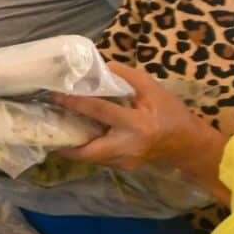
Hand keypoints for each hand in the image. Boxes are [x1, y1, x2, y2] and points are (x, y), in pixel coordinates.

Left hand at [49, 62, 218, 172]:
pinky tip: (75, 137)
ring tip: (55, 129)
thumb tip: (99, 66)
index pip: (100, 112)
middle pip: (88, 151)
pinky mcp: (123, 167)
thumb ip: (125, 76)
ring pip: (91, 158)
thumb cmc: (171, 112)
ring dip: (72, 146)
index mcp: (137, 125)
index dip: (76, 102)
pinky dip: (85, 149)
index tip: (55, 95)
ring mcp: (125, 162)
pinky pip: (98, 159)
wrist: (187, 143)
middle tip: (46, 125)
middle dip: (65, 142)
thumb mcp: (152, 88)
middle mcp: (128, 148)